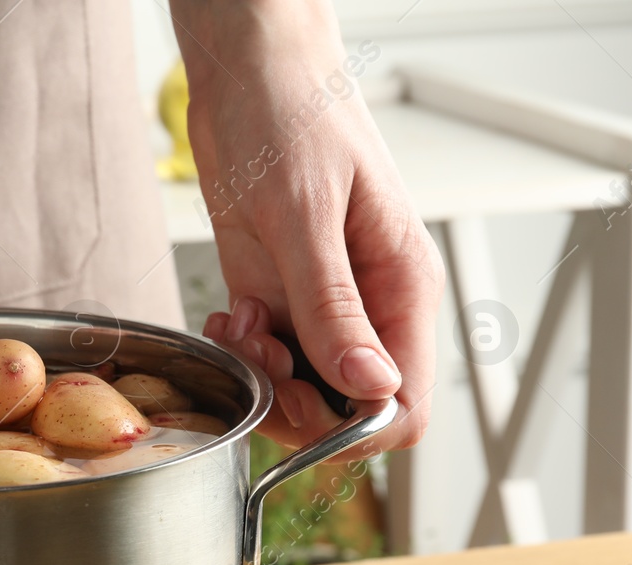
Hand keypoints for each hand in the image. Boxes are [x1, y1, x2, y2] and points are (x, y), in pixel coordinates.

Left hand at [170, 0, 443, 451]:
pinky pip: (262, 358)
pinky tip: (228, 313)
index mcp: (402, 289)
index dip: (353, 428)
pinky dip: (239, 352)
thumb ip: (333, 308)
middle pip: (346, 411)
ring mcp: (319, 306)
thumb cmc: (291, 114)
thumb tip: (370, 386)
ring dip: (260, 376)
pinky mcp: (274, 295)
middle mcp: (366, 307)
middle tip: (259, 352)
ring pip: (299, 391)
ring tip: (240, 322)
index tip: (301, 401)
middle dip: (294, 404)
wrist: (248, 68)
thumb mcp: (306, 215)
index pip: (403, 405)